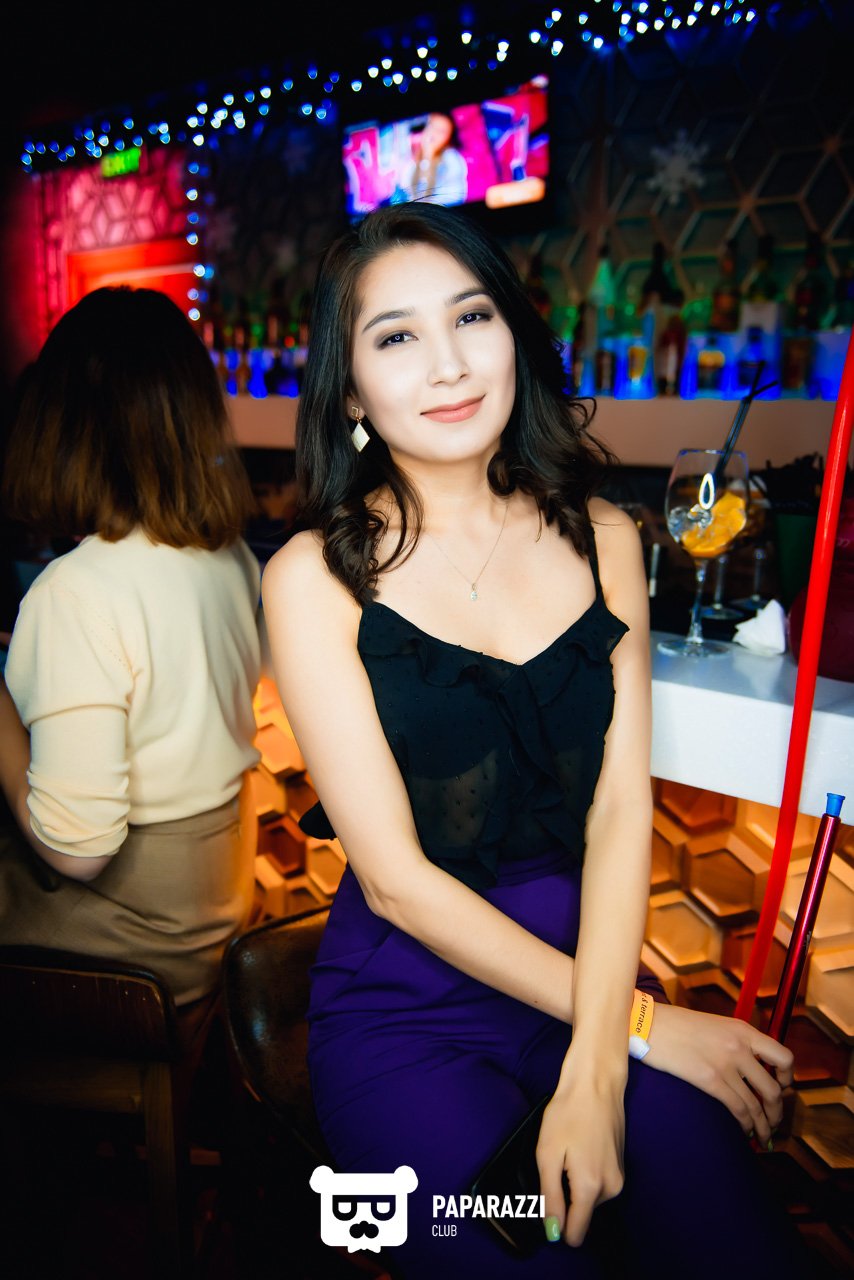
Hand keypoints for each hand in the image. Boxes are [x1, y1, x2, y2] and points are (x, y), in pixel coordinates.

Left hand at [536, 1063, 625, 1247]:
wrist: (596, 1082)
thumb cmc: (568, 1113)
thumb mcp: (548, 1154)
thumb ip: (550, 1196)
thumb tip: (553, 1231)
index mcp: (591, 1188)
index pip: (575, 1232)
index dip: (556, 1224)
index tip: (545, 1200)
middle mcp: (610, 1189)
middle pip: (580, 1214)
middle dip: (565, 1196)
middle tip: (556, 1163)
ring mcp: (619, 1178)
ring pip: (588, 1198)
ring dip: (574, 1182)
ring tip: (568, 1152)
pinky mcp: (620, 1167)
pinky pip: (597, 1184)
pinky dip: (585, 1173)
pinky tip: (579, 1148)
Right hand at [643, 1002, 793, 1147]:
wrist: (649, 1023)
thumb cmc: (677, 1025)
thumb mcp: (715, 1025)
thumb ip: (735, 1042)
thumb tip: (750, 1069)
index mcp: (743, 1030)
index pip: (784, 1057)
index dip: (788, 1079)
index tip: (782, 1088)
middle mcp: (740, 1046)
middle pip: (774, 1089)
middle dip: (777, 1113)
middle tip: (773, 1123)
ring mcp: (726, 1063)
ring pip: (757, 1105)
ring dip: (762, 1126)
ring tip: (761, 1137)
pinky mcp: (709, 1079)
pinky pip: (738, 1110)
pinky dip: (745, 1125)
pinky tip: (743, 1131)